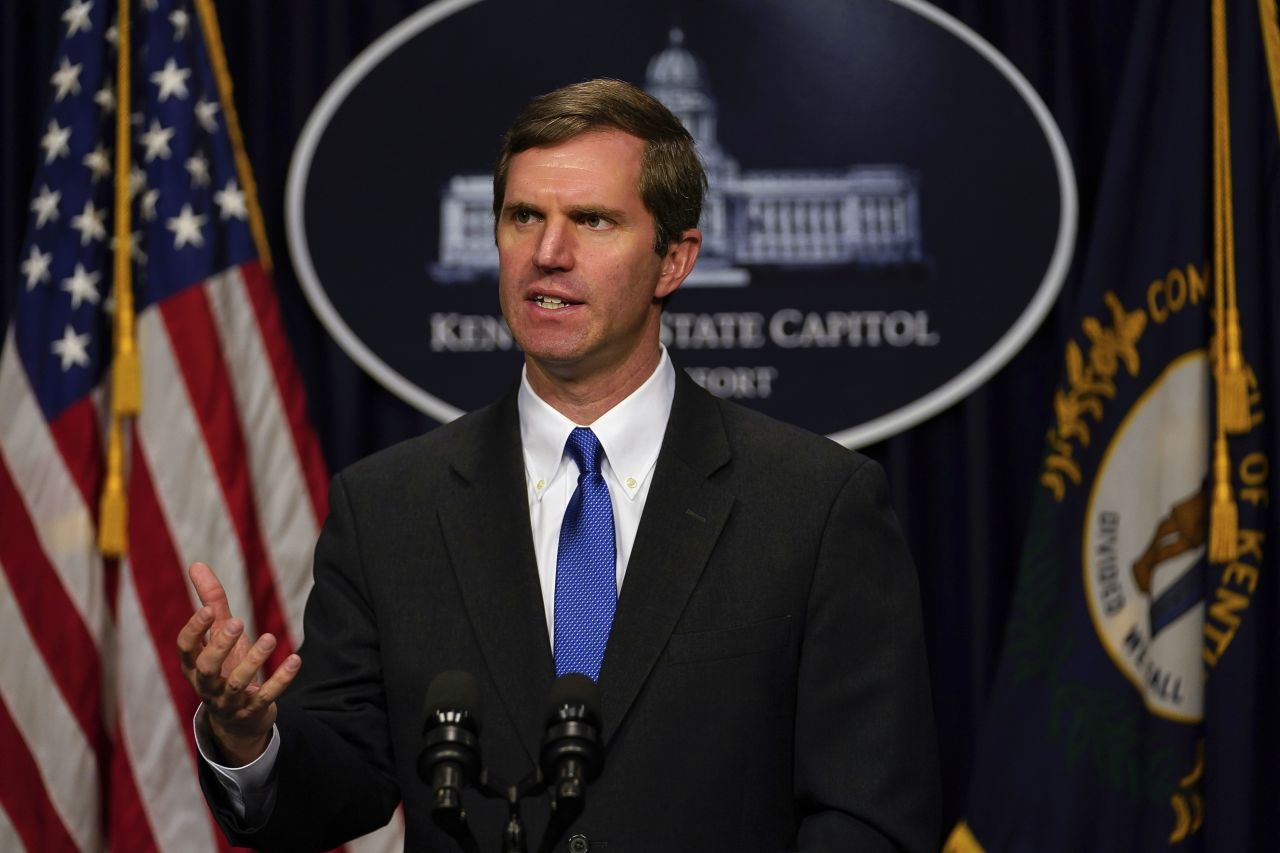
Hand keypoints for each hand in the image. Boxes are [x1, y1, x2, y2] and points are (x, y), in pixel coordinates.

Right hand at [177, 561, 301, 765]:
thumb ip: (211, 602)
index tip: (208, 610)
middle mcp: (206, 685)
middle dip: (220, 646)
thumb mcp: (218, 636)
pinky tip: (295, 660)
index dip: (194, 630)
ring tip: (270, 637)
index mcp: (193, 665)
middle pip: (207, 668)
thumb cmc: (225, 667)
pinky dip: (281, 679)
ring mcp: (229, 701)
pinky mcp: (252, 711)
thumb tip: (197, 564)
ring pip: (236, 684)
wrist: (237, 719)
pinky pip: (266, 697)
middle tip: (237, 622)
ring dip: (253, 661)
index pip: (185, 648)